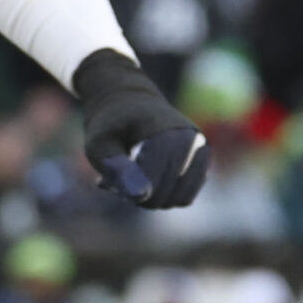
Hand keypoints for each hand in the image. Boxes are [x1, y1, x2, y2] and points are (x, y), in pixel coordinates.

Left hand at [73, 51, 208, 207]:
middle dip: (141, 194)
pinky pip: (186, 197)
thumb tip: (141, 195)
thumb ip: (116, 168)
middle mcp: (191, 140)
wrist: (129, 104)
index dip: (129, 188)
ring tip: (134, 178)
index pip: (152, 182)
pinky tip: (149, 180)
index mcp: (166, 132)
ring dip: (154, 198)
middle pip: (166, 193)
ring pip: (179, 199)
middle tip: (121, 176)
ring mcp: (201, 151)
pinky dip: (167, 196)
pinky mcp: (202, 163)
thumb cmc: (111, 126)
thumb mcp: (100, 144)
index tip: (112, 175)